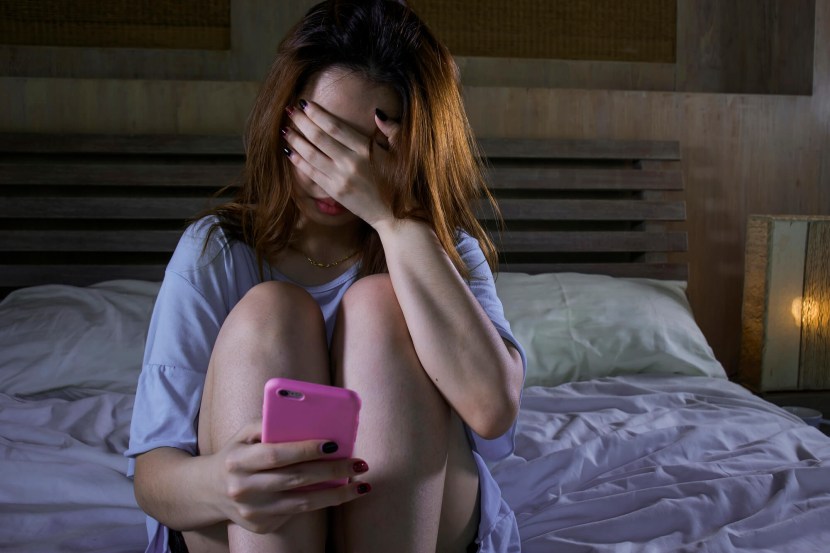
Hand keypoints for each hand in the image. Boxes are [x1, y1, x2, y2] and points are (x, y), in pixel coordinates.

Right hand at [208, 421, 370, 533]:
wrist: (208, 491)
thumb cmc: (237, 453)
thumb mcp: (244, 434)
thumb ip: (269, 423)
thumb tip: (307, 418)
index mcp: (238, 460)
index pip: (277, 454)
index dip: (306, 449)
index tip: (334, 444)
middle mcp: (243, 488)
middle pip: (295, 480)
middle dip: (331, 471)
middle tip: (359, 463)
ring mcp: (252, 511)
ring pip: (302, 504)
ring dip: (335, 495)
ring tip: (360, 485)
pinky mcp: (261, 525)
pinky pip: (296, 513)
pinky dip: (320, 503)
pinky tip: (339, 494)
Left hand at [283, 100, 399, 226]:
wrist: (396, 215)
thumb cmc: (399, 182)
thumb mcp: (401, 152)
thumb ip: (391, 130)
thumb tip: (377, 112)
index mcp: (367, 149)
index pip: (335, 127)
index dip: (317, 114)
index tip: (305, 104)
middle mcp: (351, 162)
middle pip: (319, 137)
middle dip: (302, 122)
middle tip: (290, 111)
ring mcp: (341, 178)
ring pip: (311, 155)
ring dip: (296, 140)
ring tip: (286, 130)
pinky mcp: (335, 192)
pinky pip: (312, 173)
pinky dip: (299, 161)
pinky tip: (289, 152)